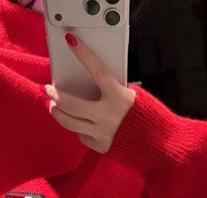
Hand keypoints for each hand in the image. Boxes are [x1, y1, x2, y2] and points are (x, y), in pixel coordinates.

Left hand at [45, 34, 135, 154]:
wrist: (158, 145)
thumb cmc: (146, 117)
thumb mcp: (132, 98)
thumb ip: (112, 91)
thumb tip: (88, 86)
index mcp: (119, 97)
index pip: (97, 71)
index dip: (83, 54)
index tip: (70, 41)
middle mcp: (108, 116)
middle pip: (72, 104)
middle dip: (55, 95)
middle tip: (48, 89)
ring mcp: (103, 133)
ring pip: (70, 123)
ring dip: (57, 113)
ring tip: (52, 106)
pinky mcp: (101, 147)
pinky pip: (83, 137)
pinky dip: (81, 130)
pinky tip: (81, 126)